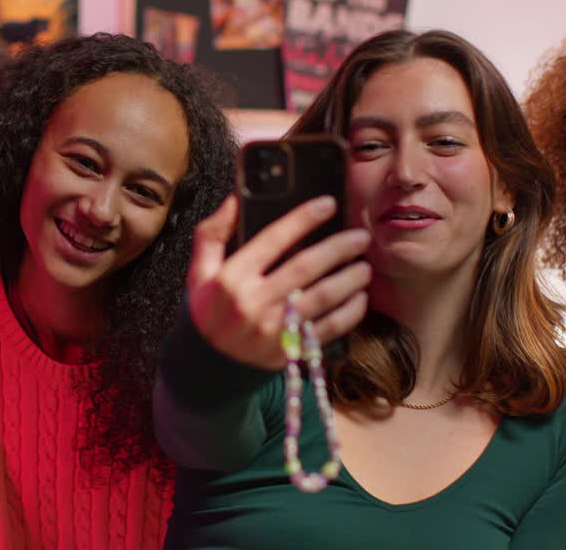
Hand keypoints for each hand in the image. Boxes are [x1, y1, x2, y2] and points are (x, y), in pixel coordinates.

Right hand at [187, 195, 370, 370]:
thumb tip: (236, 198)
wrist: (206, 367)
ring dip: (350, 280)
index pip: (273, 239)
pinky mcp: (289, 351)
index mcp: (231, 278)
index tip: (329, 203)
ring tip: (364, 267)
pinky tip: (359, 298)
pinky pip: (329, 329)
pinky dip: (350, 312)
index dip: (303, 218)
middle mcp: (253, 303)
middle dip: (338, 248)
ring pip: (322, 298)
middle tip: (360, 237)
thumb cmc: (207, 312)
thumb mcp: (200, 272)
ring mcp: (273, 330)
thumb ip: (213, 233)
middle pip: (305, 267)